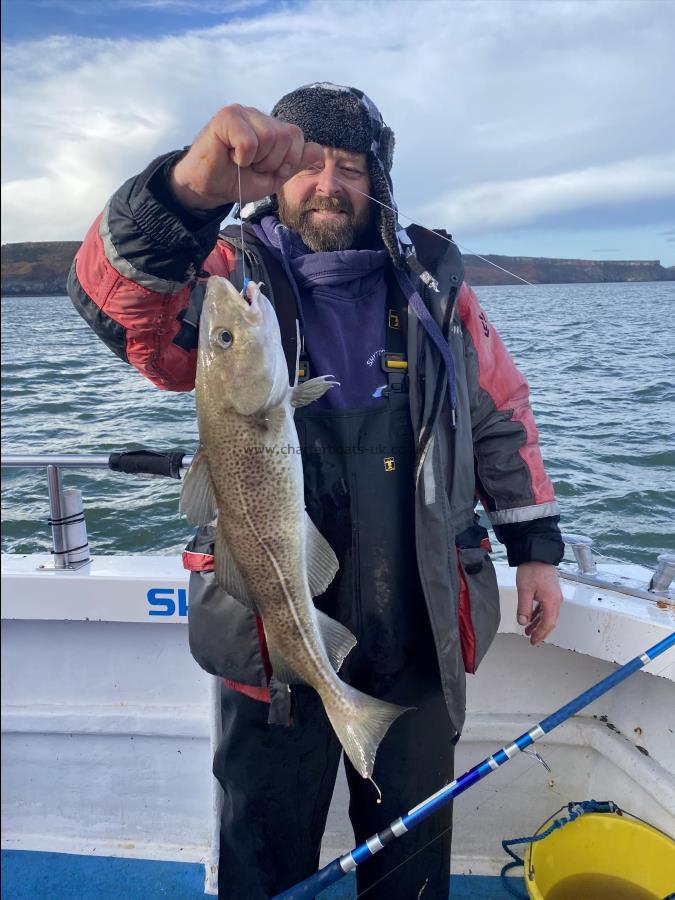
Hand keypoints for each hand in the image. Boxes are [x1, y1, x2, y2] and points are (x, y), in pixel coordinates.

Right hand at [169, 104, 323, 209]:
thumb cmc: (238, 181)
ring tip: (240, 161)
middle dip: (272, 161)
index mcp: (271, 127)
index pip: (297, 136)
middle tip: (252, 166)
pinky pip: (249, 141)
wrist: (208, 189)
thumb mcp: (273, 177)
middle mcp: (258, 116)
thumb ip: (295, 163)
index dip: (287, 161)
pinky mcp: (226, 117)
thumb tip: (320, 151)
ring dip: (256, 160)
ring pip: (269, 137)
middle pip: (287, 136)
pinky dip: (242, 157)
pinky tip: (230, 156)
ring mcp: (243, 112)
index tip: (267, 169)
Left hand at [515, 562, 562, 644]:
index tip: (533, 641)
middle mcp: (556, 600)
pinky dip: (539, 614)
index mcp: (551, 601)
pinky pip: (546, 607)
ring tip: (528, 630)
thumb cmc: (532, 570)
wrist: (537, 554)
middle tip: (532, 640)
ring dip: (539, 623)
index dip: (541, 634)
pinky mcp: (550, 591)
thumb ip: (524, 608)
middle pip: (550, 621)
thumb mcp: (524, 590)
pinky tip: (531, 618)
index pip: (548, 624)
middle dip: (541, 631)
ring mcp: (554, 596)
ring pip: (548, 615)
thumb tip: (523, 622)